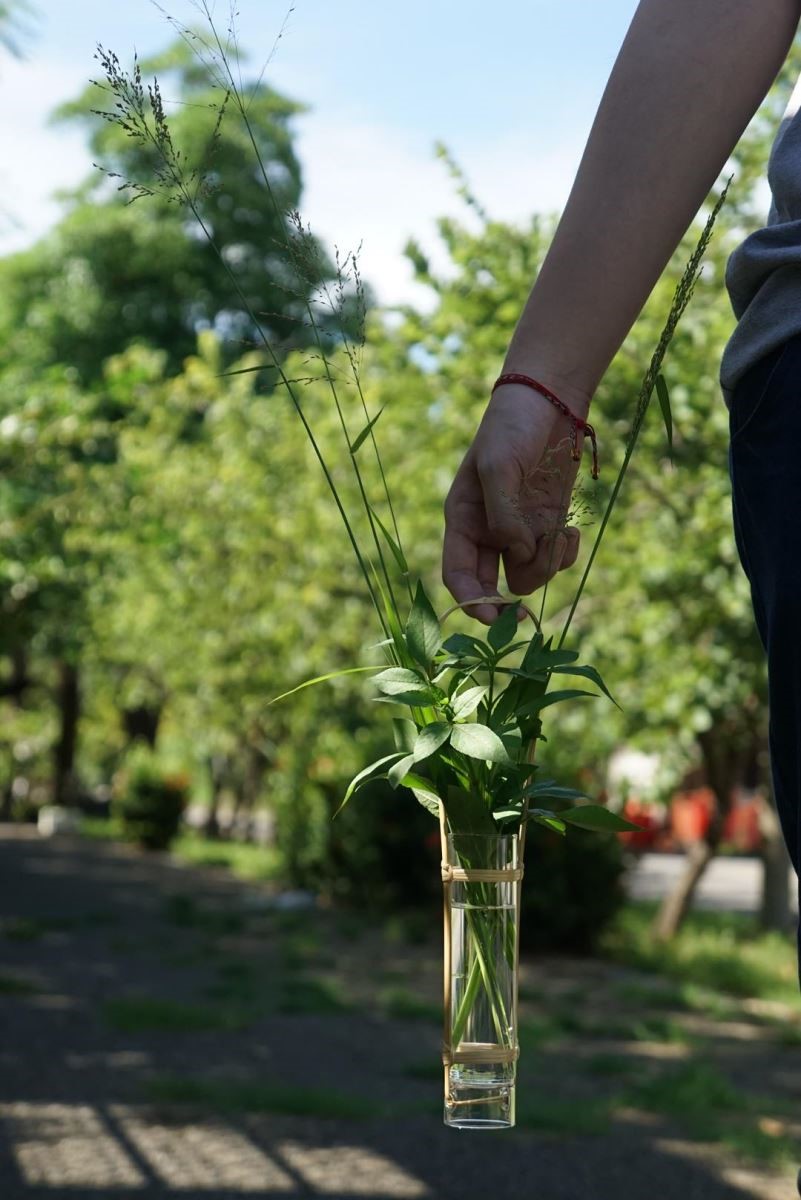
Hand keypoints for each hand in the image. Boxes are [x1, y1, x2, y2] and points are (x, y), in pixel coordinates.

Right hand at [442, 380, 591, 623]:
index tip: (491, 617)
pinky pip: (554, 558)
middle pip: (490, 585)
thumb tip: (516, 553)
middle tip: (523, 617)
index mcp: (463, 520)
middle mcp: (488, 532)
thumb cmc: (513, 426)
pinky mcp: (549, 524)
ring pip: (526, 576)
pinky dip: (564, 553)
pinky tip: (570, 532)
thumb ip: (503, 514)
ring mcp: (520, 530)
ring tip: (559, 538)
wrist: (550, 400)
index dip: (470, 601)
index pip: (458, 574)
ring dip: (544, 567)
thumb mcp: (499, 465)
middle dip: (506, 603)